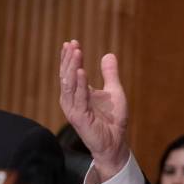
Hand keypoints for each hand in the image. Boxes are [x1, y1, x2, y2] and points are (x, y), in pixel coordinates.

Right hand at [59, 40, 129, 181]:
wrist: (116, 141)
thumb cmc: (114, 119)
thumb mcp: (114, 91)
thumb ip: (110, 74)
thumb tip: (109, 54)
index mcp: (79, 93)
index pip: (71, 72)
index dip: (71, 57)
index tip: (72, 42)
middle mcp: (72, 99)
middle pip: (67, 75)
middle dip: (69, 59)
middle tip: (72, 44)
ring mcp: (74, 108)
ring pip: (70, 84)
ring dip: (72, 67)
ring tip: (76, 52)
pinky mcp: (78, 117)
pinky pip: (79, 97)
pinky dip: (80, 83)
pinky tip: (81, 71)